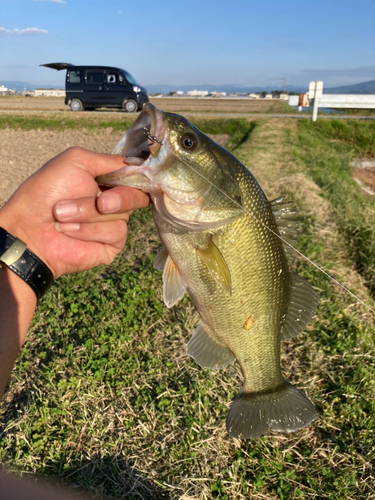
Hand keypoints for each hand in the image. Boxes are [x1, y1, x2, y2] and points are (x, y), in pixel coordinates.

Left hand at [0, 147, 148, 278]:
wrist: (29, 229)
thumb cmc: (46, 193)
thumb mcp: (76, 160)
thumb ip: (109, 160)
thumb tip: (136, 165)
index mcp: (107, 180)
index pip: (136, 177)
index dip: (140, 177)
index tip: (136, 176)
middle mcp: (114, 201)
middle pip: (138, 196)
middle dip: (118, 198)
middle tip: (99, 202)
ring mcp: (113, 223)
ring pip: (123, 216)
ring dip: (89, 215)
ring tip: (64, 217)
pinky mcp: (111, 244)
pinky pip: (116, 232)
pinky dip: (90, 230)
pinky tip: (70, 232)